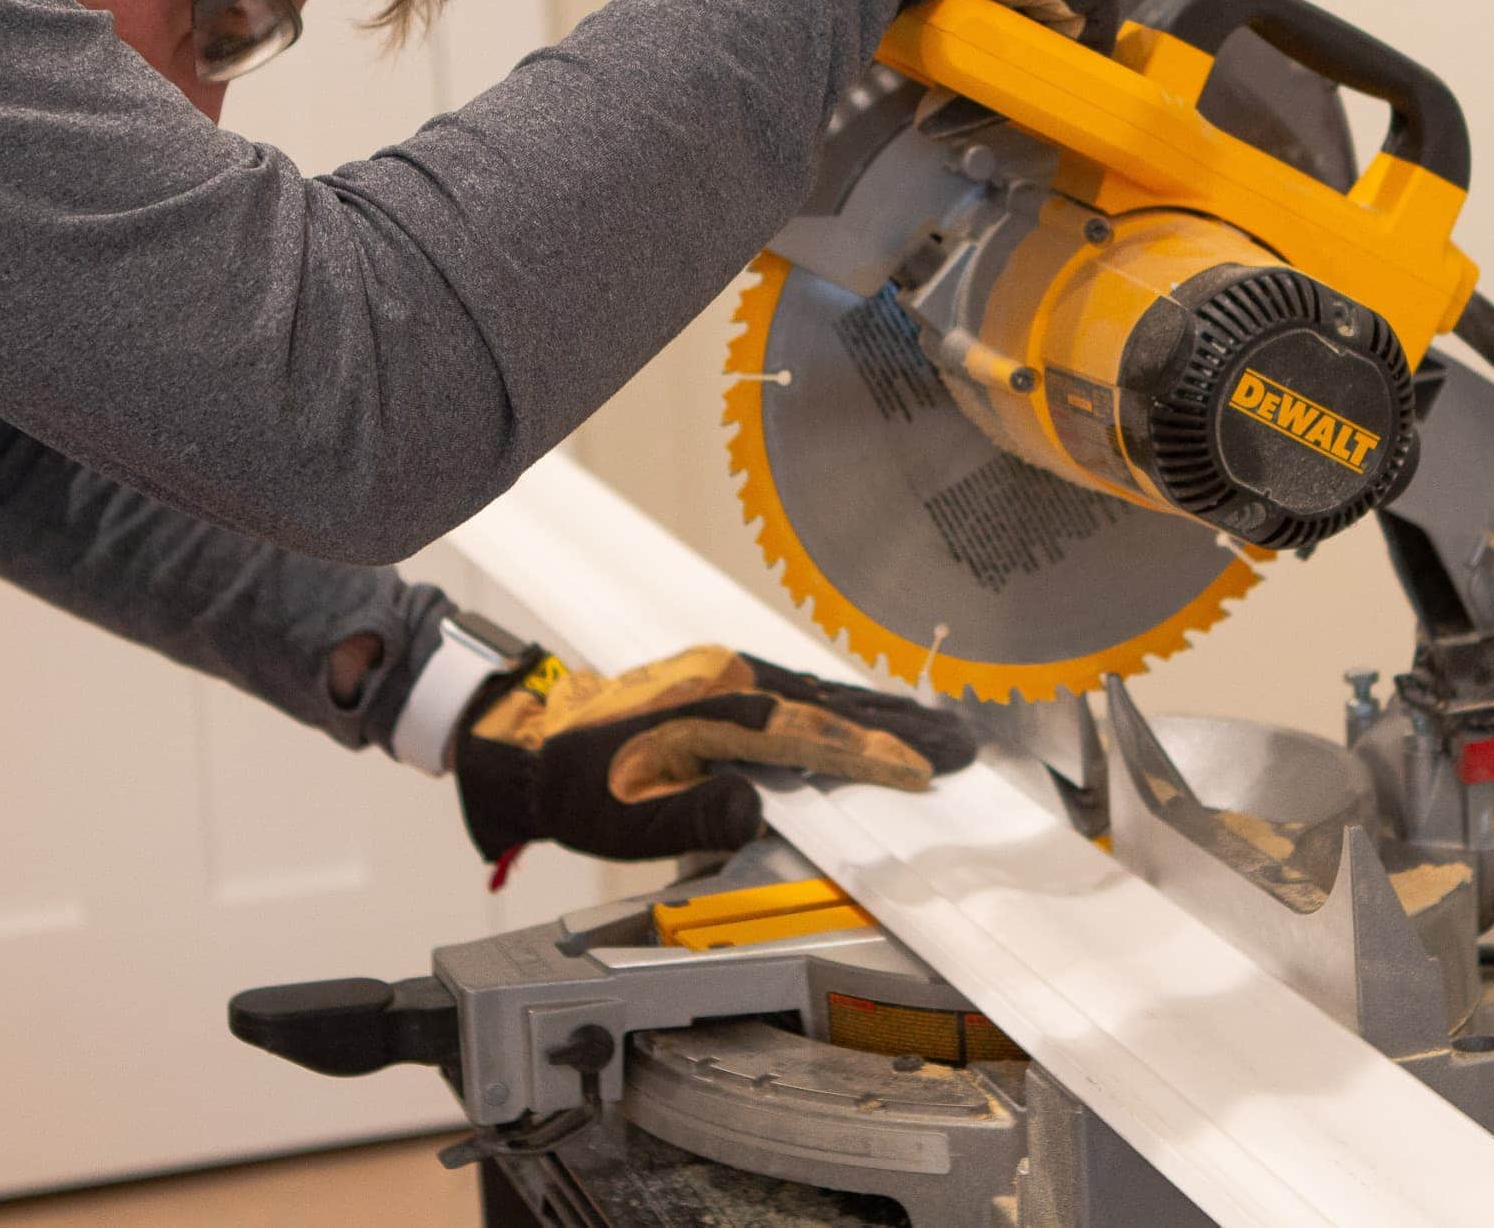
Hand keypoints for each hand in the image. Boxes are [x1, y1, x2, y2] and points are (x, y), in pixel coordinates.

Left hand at [454, 644, 975, 865]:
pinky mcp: (719, 676)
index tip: (922, 771)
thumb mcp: (628, 821)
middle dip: (899, 725)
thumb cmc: (580, 787)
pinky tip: (862, 712)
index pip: (811, 735)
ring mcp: (724, 672)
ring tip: (933, 729)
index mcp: (713, 712)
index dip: (871, 755)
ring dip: (876, 711)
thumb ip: (695, 816)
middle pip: (830, 703)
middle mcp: (727, 680)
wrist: (532, 746)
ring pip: (818, 691)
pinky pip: (796, 687)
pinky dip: (839, 701)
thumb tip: (756, 811)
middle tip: (961, 743)